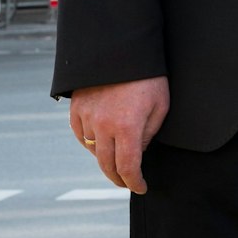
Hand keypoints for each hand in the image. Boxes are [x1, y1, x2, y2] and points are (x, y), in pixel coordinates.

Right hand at [70, 76, 168, 193]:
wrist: (123, 49)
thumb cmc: (148, 76)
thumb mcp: (160, 105)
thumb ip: (148, 134)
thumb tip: (138, 152)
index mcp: (127, 126)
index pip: (128, 166)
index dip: (134, 181)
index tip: (140, 187)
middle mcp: (103, 125)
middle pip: (106, 164)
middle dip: (118, 178)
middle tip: (127, 181)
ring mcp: (87, 117)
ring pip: (92, 150)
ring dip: (105, 158)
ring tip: (117, 158)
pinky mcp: (76, 108)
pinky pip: (80, 134)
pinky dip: (90, 142)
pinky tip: (100, 141)